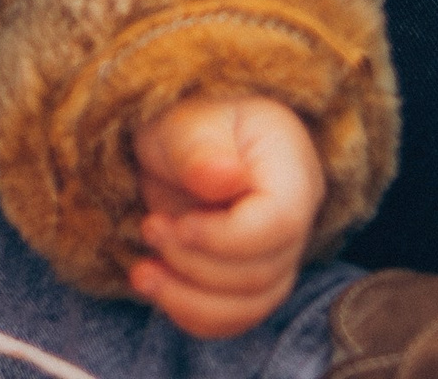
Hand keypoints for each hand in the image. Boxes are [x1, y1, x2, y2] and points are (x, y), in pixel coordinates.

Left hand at [129, 94, 324, 333]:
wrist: (185, 141)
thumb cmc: (189, 124)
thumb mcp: (183, 121)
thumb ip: (198, 148)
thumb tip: (221, 178)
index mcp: (290, 169)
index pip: (279, 223)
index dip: (226, 237)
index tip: (178, 223)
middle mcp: (295, 220)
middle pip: (261, 272)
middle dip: (196, 262)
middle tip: (150, 227)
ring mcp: (277, 256)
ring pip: (249, 305)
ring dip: (189, 298)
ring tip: (142, 273)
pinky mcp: (252, 281)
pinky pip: (233, 316)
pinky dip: (192, 312)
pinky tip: (156, 288)